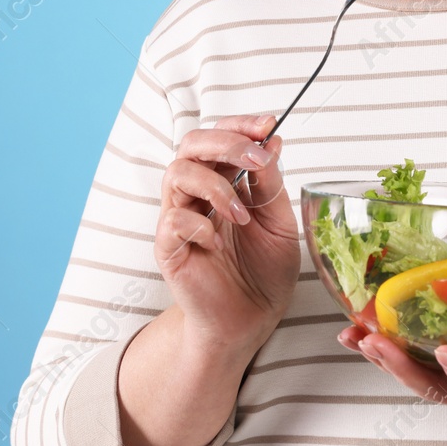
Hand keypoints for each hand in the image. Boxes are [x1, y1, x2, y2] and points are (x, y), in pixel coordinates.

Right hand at [155, 114, 300, 351]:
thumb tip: (272, 140)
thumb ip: (271, 184)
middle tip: (256, 159)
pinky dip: (199, 224)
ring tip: (242, 215)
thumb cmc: (263, 271)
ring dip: (215, 186)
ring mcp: (179, 218)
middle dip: (226, 143)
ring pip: (178, 173)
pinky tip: (218, 244)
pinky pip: (172, 219)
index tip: (269, 125)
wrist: (251, 320)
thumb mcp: (279, 222)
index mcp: (225, 180)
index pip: (221, 136)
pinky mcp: (167, 247)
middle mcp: (198, 193)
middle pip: (192, 144)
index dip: (241, 125)